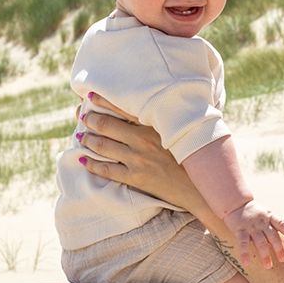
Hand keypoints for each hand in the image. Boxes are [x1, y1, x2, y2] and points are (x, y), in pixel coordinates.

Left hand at [78, 92, 206, 213]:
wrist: (202, 187)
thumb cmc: (197, 156)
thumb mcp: (186, 131)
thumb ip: (170, 118)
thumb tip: (160, 107)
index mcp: (156, 125)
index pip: (123, 108)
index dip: (102, 101)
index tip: (89, 95)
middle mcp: (143, 140)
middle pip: (107, 126)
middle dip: (90, 119)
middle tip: (81, 116)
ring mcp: (138, 160)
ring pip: (103, 146)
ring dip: (88, 139)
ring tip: (81, 135)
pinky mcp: (135, 178)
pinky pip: (106, 170)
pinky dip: (91, 164)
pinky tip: (82, 159)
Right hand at [221, 200, 283, 268]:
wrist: (235, 204)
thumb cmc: (254, 213)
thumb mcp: (266, 215)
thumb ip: (273, 227)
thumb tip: (281, 244)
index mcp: (270, 217)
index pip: (281, 223)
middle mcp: (262, 221)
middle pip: (272, 235)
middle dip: (278, 248)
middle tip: (283, 259)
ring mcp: (251, 226)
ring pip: (260, 241)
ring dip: (264, 254)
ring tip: (268, 266)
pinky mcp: (240, 230)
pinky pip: (243, 243)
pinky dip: (245, 253)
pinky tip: (246, 262)